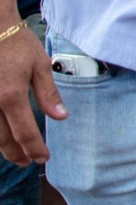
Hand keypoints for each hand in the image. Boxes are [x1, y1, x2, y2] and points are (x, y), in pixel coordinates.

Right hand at [0, 27, 64, 166]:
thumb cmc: (15, 42)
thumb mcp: (39, 64)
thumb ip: (48, 94)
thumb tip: (61, 117)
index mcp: (11, 95)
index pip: (25, 132)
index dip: (35, 149)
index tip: (43, 158)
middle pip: (3, 140)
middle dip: (17, 154)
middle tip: (29, 162)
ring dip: (2, 148)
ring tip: (15, 154)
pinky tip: (1, 135)